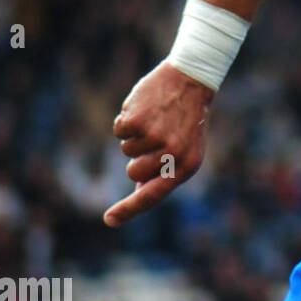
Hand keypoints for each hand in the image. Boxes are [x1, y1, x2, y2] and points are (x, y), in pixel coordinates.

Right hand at [103, 62, 213, 226]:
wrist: (191, 81)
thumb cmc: (186, 121)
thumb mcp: (184, 150)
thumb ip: (162, 173)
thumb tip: (137, 196)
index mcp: (187, 166)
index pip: (153, 195)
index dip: (130, 209)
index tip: (109, 220)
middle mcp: (172, 154)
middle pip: (133, 173)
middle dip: (137, 158)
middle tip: (156, 138)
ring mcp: (154, 137)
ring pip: (125, 150)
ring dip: (135, 137)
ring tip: (156, 120)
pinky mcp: (138, 120)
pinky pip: (119, 131)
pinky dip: (126, 121)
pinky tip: (146, 110)